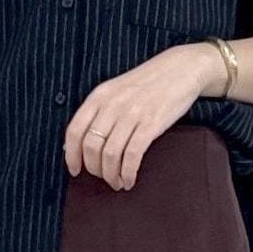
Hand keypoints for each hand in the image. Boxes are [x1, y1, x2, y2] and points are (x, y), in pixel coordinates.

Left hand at [63, 42, 226, 189]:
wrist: (181, 69)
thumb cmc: (148, 83)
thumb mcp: (117, 90)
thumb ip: (100, 111)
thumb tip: (83, 143)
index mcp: (99, 96)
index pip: (75, 130)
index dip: (72, 155)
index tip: (75, 170)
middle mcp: (112, 105)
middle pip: (91, 146)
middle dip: (94, 169)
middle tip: (103, 178)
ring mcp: (132, 114)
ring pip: (110, 154)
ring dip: (111, 175)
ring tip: (117, 182)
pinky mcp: (151, 123)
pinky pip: (132, 155)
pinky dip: (128, 173)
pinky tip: (130, 179)